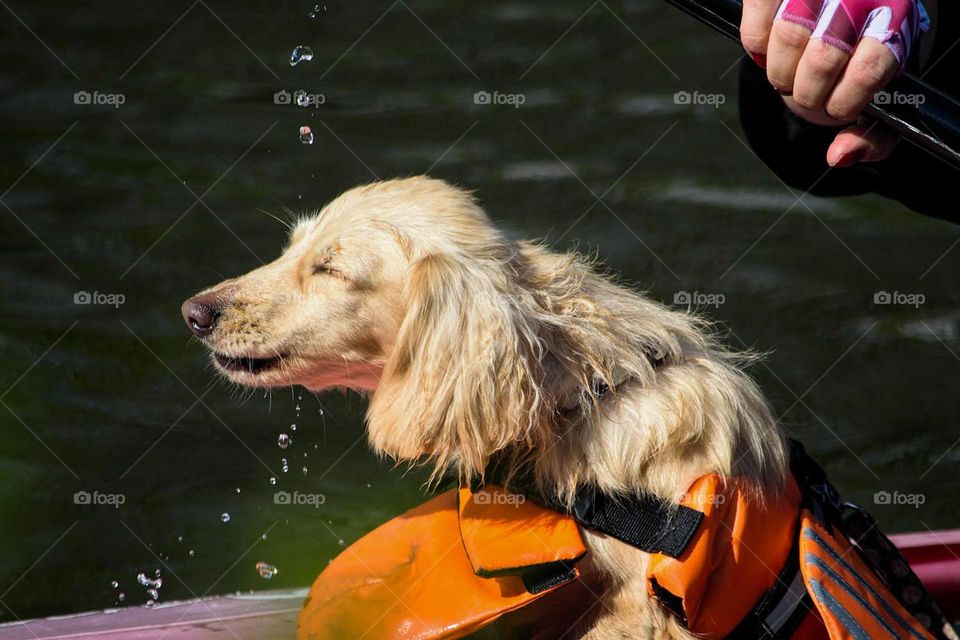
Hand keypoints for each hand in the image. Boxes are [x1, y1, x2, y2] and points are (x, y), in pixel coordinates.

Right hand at [740, 0, 927, 166]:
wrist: (864, 9)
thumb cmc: (870, 58)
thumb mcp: (886, 96)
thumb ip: (874, 135)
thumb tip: (839, 155)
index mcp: (896, 24)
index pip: (868, 68)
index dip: (844, 101)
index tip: (838, 108)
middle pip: (823, 56)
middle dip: (807, 92)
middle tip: (807, 95)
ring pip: (788, 34)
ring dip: (779, 71)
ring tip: (786, 76)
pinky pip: (758, 17)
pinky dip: (755, 44)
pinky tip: (766, 49)